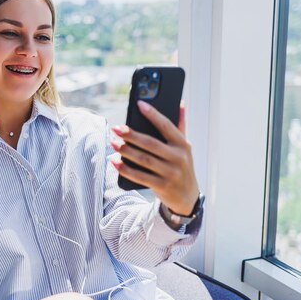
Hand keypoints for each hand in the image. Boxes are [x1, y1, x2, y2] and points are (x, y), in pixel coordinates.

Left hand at [110, 100, 198, 215]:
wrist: (187, 197)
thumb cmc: (181, 165)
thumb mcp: (184, 147)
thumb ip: (180, 125)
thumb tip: (179, 102)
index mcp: (183, 144)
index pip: (166, 125)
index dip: (153, 114)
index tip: (139, 103)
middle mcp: (178, 158)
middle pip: (150, 144)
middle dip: (131, 135)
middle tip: (116, 128)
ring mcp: (170, 173)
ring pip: (143, 160)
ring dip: (126, 151)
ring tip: (112, 142)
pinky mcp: (162, 186)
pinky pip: (140, 176)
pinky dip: (126, 169)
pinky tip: (115, 162)